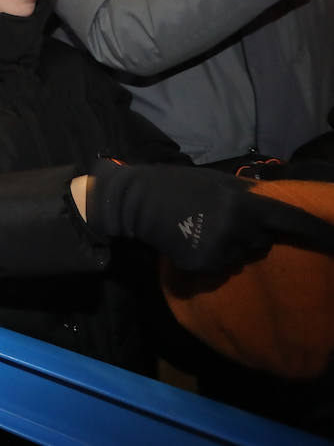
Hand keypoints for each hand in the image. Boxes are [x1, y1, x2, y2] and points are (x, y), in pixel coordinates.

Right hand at [87, 161, 333, 273]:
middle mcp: (238, 229)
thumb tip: (274, 203)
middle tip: (223, 220)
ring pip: (240, 257)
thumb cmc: (179, 186)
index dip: (319, 232)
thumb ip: (248, 195)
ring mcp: (220, 250)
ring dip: (229, 247)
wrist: (136, 201)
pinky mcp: (203, 266)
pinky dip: (208, 258)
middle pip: (262, 243)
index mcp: (245, 204)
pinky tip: (191, 241)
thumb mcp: (217, 183)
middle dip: (250, 235)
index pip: (291, 221)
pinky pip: (218, 267)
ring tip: (203, 229)